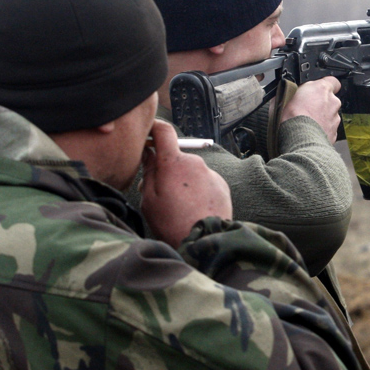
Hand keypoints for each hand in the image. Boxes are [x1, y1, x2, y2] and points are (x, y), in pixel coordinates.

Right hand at [140, 119, 231, 247]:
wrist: (206, 241)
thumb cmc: (172, 223)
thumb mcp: (149, 199)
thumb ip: (148, 172)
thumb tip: (149, 153)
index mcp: (174, 162)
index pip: (164, 131)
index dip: (154, 128)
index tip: (147, 135)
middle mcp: (195, 162)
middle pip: (176, 157)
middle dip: (167, 169)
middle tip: (160, 193)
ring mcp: (211, 173)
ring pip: (190, 172)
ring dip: (183, 182)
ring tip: (180, 207)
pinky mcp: (221, 185)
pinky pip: (204, 182)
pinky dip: (197, 190)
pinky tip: (194, 209)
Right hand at [280, 76, 341, 143]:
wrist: (298, 141)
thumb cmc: (291, 119)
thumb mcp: (283, 97)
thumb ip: (290, 92)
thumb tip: (284, 92)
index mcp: (321, 89)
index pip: (332, 81)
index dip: (325, 85)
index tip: (318, 90)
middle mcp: (332, 102)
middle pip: (329, 100)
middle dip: (320, 104)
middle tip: (305, 109)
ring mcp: (334, 119)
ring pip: (329, 115)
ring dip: (320, 118)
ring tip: (306, 123)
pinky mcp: (333, 133)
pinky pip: (328, 129)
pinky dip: (321, 130)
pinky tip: (309, 133)